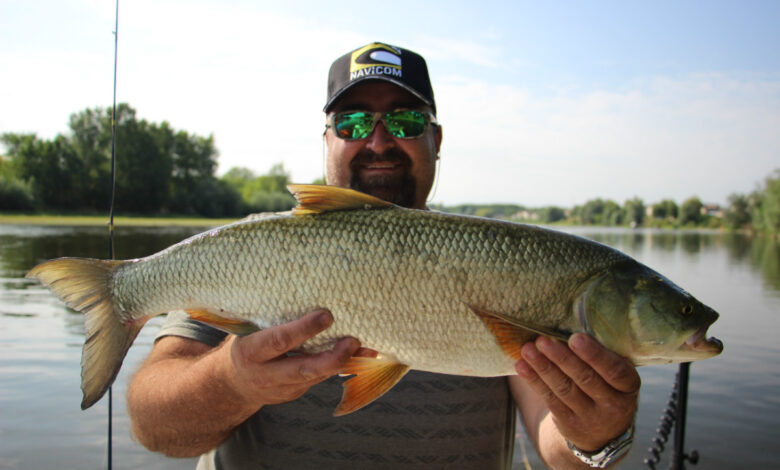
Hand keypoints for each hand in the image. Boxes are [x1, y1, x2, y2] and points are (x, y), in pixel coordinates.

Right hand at [226, 309, 361, 407]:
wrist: (232, 385)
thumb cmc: (247, 345)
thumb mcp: (248, 332)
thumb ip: (272, 321)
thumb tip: (310, 294)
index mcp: (251, 352)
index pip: (279, 340)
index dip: (303, 329)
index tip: (326, 316)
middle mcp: (266, 373)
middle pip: (303, 369)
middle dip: (331, 357)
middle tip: (353, 340)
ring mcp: (282, 388)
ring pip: (316, 377)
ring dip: (343, 362)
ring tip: (366, 348)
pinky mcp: (294, 393)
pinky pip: (319, 379)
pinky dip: (340, 367)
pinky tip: (360, 356)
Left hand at [515, 333, 639, 450]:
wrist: (603, 431)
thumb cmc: (606, 385)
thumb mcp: (615, 374)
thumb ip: (601, 354)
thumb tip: (569, 322)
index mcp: (628, 385)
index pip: (614, 370)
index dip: (595, 355)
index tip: (575, 337)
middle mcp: (613, 404)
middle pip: (585, 379)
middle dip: (562, 358)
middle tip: (542, 340)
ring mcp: (591, 417)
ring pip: (564, 389)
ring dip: (543, 367)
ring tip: (527, 349)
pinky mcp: (570, 424)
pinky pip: (550, 399)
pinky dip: (534, 381)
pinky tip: (521, 366)